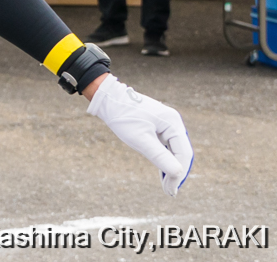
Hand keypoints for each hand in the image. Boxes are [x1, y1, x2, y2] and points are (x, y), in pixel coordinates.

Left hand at [86, 75, 192, 195]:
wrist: (107, 98)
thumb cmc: (122, 117)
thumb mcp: (140, 139)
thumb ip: (159, 156)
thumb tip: (178, 174)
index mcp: (173, 122)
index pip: (184, 153)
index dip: (179, 174)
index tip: (171, 190)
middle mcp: (173, 122)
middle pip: (182, 152)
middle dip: (177, 172)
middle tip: (170, 192)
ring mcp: (167, 124)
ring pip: (175, 150)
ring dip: (172, 167)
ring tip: (167, 186)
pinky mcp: (159, 126)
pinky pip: (167, 146)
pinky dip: (165, 159)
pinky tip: (162, 172)